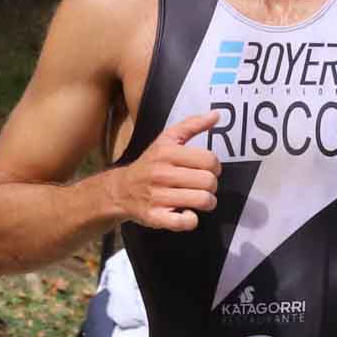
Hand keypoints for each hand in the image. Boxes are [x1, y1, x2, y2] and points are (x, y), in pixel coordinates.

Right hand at [104, 113, 222, 231]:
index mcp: (166, 152)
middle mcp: (161, 173)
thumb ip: (192, 125)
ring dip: (207, 202)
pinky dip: (191, 219)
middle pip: (208, 181)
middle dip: (211, 185)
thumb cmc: (149, 164)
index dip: (215, 167)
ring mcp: (157, 196)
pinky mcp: (155, 217)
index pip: (209, 160)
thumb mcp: (166, 140)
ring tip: (199, 199)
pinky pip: (186, 222)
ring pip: (202, 200)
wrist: (120, 189)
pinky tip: (186, 213)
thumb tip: (216, 115)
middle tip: (203, 186)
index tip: (208, 170)